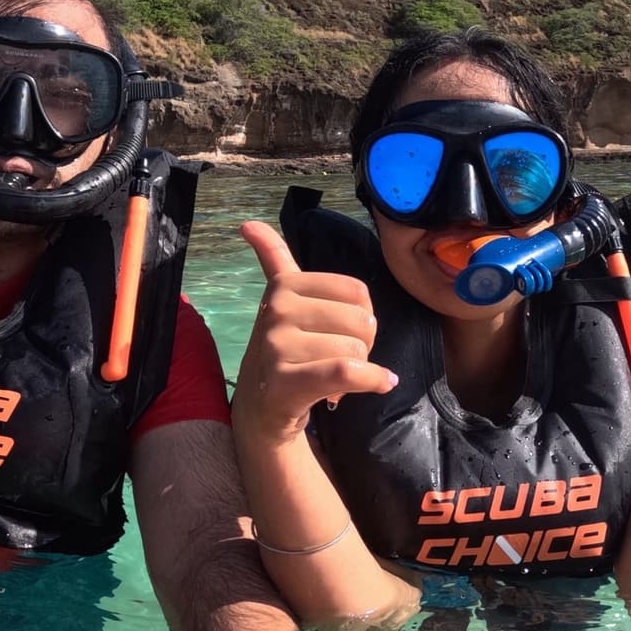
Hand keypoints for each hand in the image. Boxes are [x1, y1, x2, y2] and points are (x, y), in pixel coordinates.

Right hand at [232, 221, 395, 443]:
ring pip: (356, 350)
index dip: (362, 317)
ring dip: (359, 371)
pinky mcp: (286, 381)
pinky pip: (346, 371)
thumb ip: (273, 259)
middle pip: (361, 321)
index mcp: (284, 285)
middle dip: (362, 346)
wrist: (259, 407)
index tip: (339, 334)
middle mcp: (277, 310)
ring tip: (334, 380)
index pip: (358, 292)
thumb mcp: (281, 302)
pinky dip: (373, 379)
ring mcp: (278, 346)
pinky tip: (383, 382)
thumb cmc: (284, 351)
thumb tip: (248, 223)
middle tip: (338, 360)